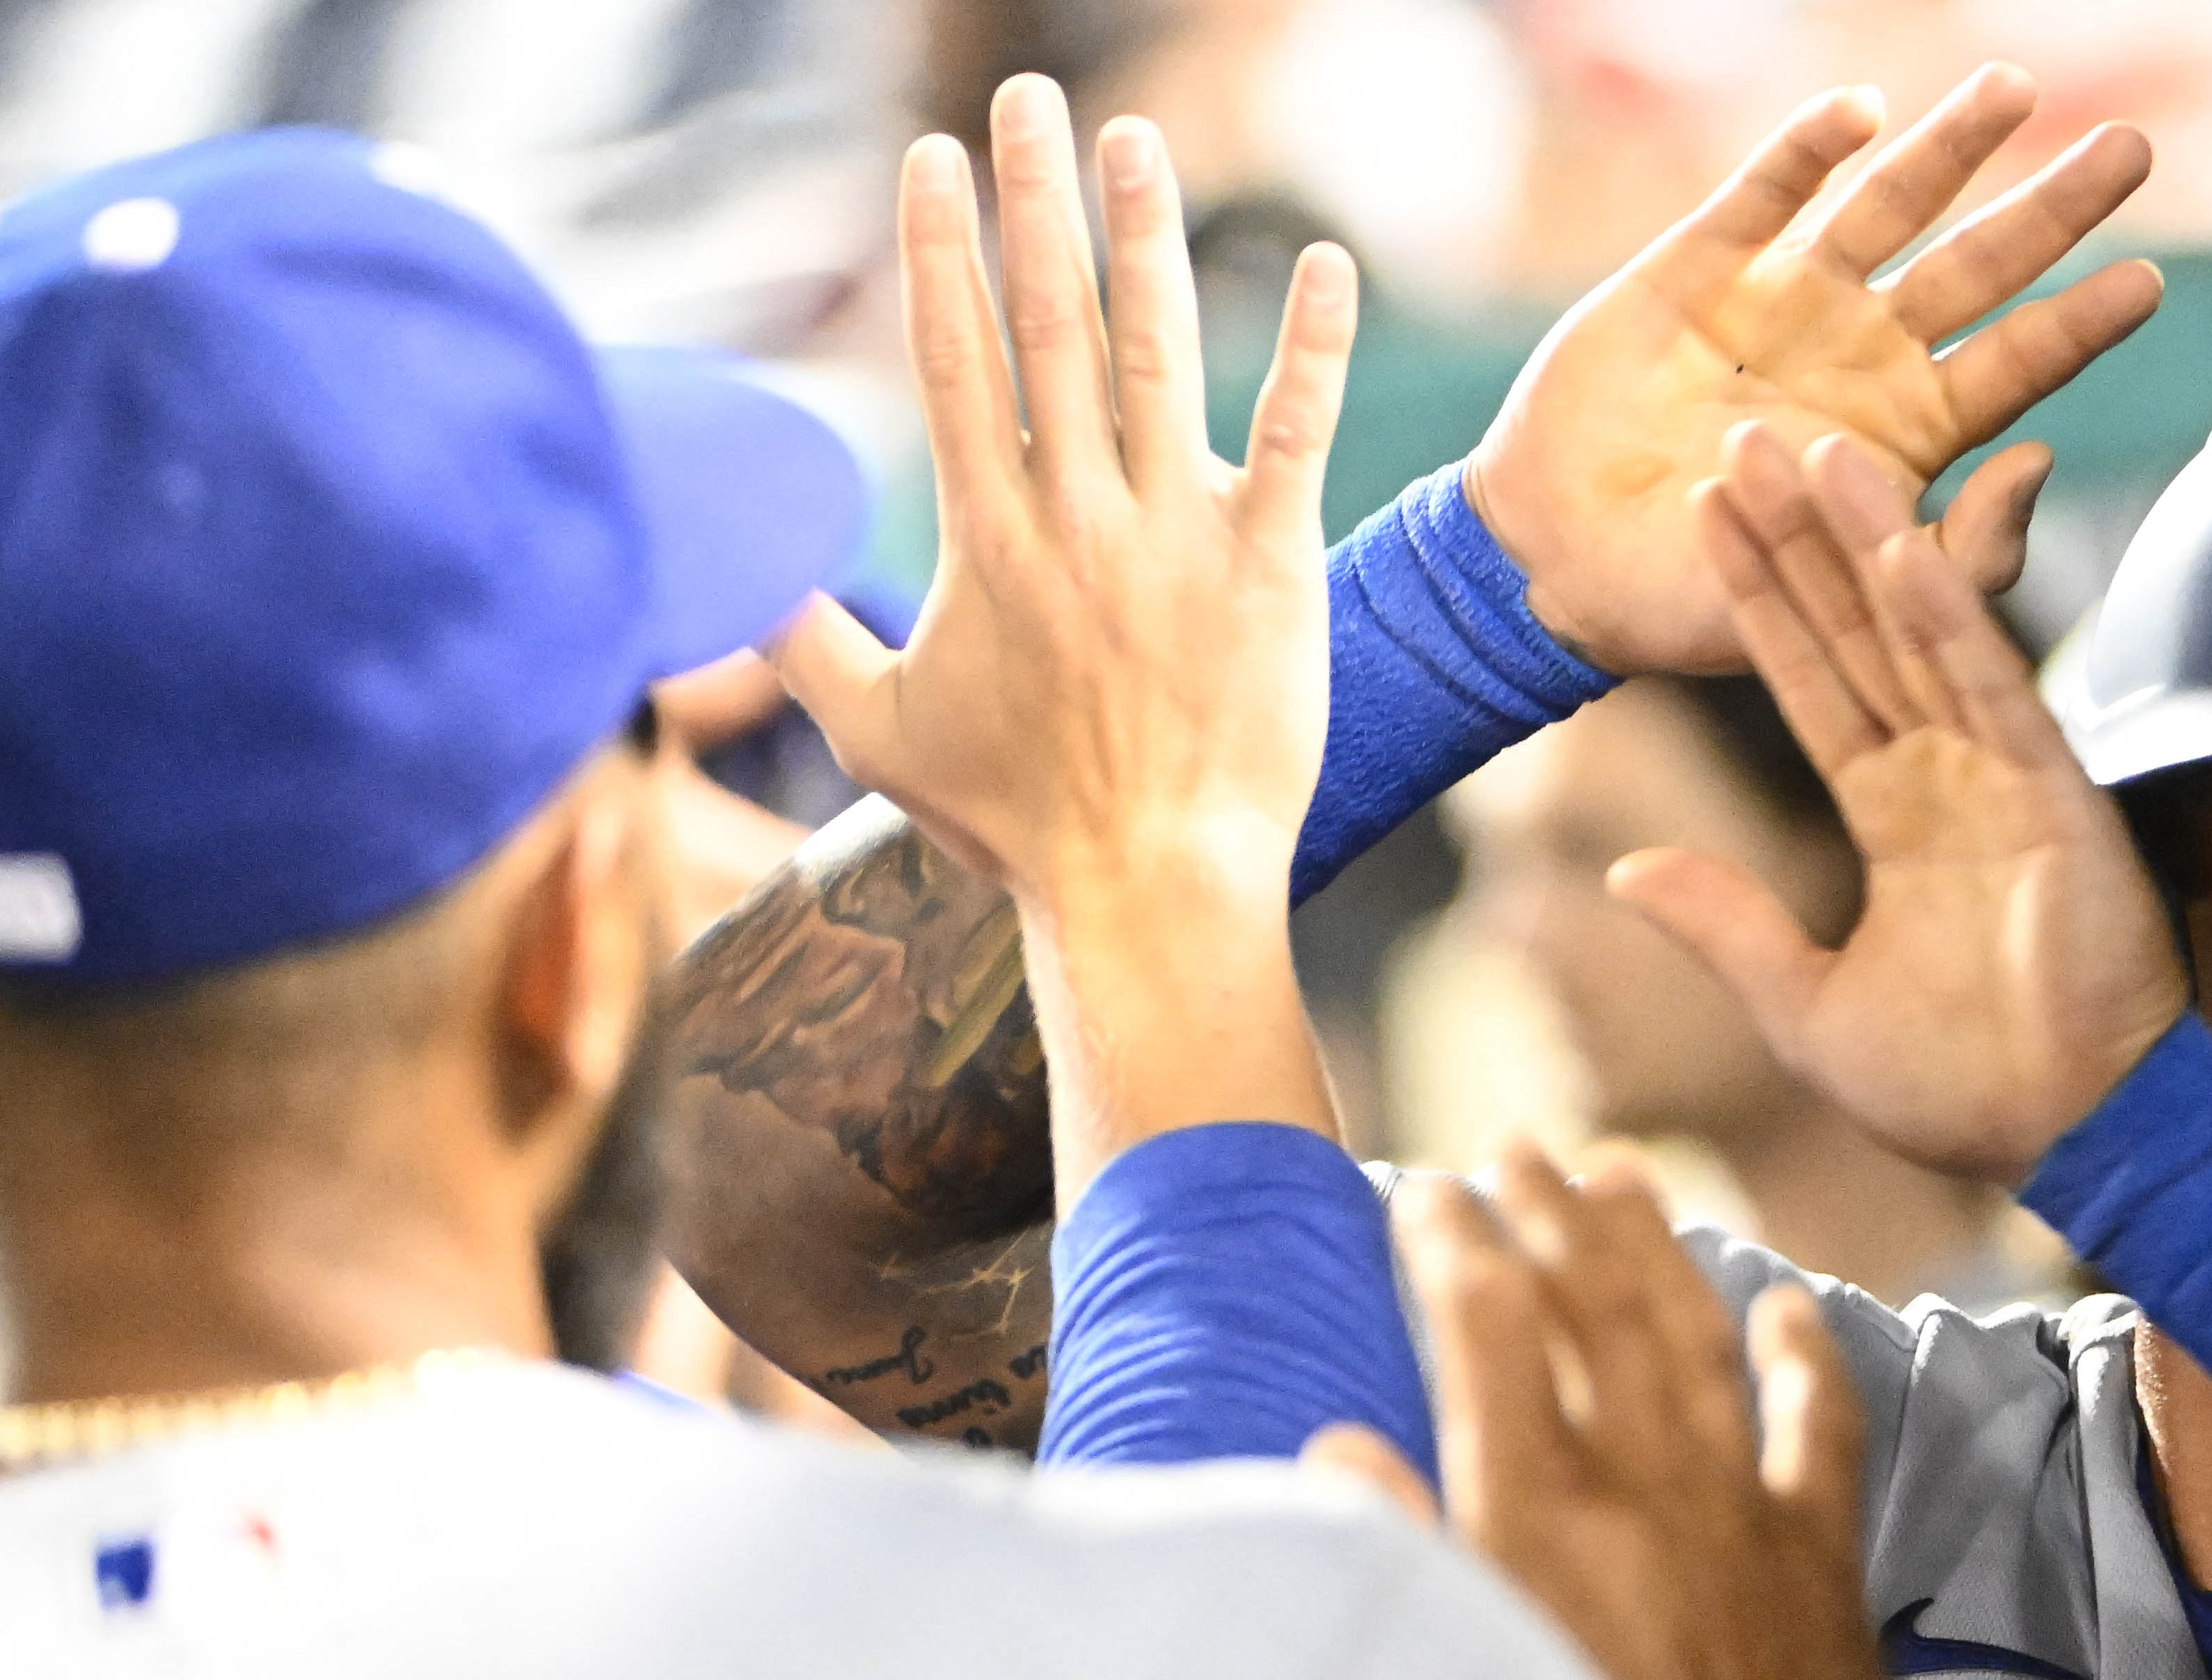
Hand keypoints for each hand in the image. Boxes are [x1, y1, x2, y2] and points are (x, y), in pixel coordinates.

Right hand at [774, 77, 1352, 1187]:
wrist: (1150, 886)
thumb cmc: (1015, 821)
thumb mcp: (876, 732)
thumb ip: (802, 641)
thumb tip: (721, 580)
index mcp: (986, 537)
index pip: (956, 357)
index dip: (940, 250)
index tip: (931, 160)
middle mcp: (1078, 514)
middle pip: (1051, 324)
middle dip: (1033, 203)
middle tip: (1029, 99)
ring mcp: (1178, 534)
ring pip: (1161, 353)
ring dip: (1146, 237)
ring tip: (1132, 141)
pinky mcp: (1272, 566)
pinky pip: (1300, 435)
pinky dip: (1315, 347)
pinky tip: (1328, 263)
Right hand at [1308, 1150, 1899, 1679]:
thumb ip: (1398, 1554)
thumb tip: (1337, 1451)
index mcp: (1533, 1511)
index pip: (1483, 1328)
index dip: (1452, 1243)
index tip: (1427, 1190)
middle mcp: (1639, 1484)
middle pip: (1589, 1307)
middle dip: (1547, 1214)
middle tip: (1516, 1149)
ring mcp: (1738, 1508)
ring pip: (1692, 1337)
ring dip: (1657, 1249)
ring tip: (1621, 1175)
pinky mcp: (1819, 1552)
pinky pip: (1814, 1427)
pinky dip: (1801, 1359)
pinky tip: (1785, 1308)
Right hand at [1473, 65, 2160, 675]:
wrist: (1566, 572)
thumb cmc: (1709, 599)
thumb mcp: (1852, 597)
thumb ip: (1958, 550)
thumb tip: (2043, 461)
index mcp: (1909, 429)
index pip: (2018, 362)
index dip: (2081, 321)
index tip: (2149, 282)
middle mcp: (1861, 351)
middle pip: (1981, 266)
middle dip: (2054, 208)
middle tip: (2133, 151)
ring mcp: (1784, 299)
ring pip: (1887, 207)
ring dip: (1949, 148)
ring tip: (2015, 89)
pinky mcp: (1700, 265)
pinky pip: (1764, 194)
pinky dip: (1808, 151)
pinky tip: (1860, 112)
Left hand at [1609, 424, 2187, 1182]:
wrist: (2071, 1137)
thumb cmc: (1959, 1092)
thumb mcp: (1804, 1009)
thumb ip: (1728, 928)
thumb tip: (1625, 874)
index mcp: (1891, 819)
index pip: (1810, 685)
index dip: (1759, 602)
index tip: (1710, 516)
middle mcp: (1946, 779)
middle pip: (1856, 635)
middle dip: (1801, 538)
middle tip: (1746, 434)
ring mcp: (2003, 778)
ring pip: (1919, 637)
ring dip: (1868, 540)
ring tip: (1815, 443)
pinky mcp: (2055, 795)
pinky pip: (1995, 690)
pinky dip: (1950, 619)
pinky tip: (1904, 545)